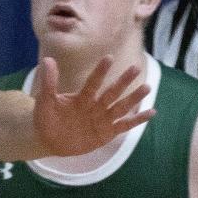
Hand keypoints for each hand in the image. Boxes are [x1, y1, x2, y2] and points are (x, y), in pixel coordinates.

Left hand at [34, 56, 154, 155]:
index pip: (93, 83)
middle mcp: (95, 106)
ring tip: (147, 87)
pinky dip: (137, 120)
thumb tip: (47, 59)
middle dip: (123, 81)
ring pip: (121, 107)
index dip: (100, 72)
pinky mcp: (107, 133)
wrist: (48, 140)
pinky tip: (151, 112)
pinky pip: (124, 125)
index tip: (108, 57)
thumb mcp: (45, 102)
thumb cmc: (47, 119)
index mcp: (82, 97)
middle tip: (136, 67)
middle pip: (112, 92)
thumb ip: (48, 83)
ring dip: (133, 98)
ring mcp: (102, 119)